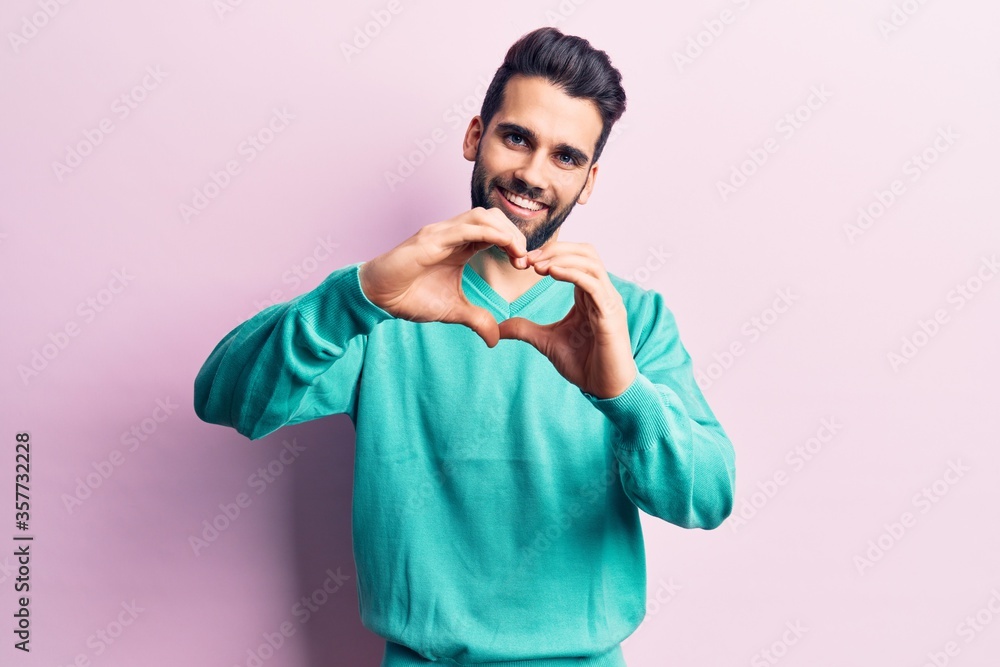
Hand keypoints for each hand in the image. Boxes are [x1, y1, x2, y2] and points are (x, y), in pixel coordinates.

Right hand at [358, 207, 527, 346]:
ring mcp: (440, 233)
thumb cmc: (409, 297)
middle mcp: (451, 233)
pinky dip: (488, 233)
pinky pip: (465, 228)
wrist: (378, 297)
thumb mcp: (452, 311)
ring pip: (482, 216)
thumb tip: (495, 339)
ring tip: (518, 252)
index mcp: (459, 245)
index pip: (494, 231)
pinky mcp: (429, 239)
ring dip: (505, 231)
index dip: (514, 243)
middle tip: (524, 259)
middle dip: (514, 234)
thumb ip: (476, 319)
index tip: (525, 264)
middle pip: (493, 217)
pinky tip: (503, 246)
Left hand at [497, 242, 637, 398]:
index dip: (549, 254)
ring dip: (561, 259)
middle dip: (555, 250)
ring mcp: (609, 302)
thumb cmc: (584, 364)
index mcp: (589, 295)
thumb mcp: (546, 343)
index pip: (575, 258)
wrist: (605, 389)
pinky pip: (593, 285)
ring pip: (590, 263)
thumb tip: (498, 327)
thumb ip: (525, 330)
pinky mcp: (611, 315)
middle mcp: (602, 293)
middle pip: (585, 252)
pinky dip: (572, 274)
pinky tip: (551, 274)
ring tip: (536, 265)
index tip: (523, 261)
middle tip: (527, 258)